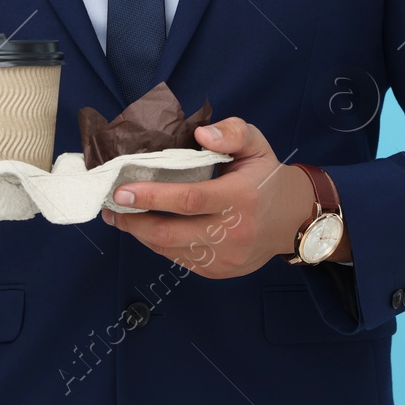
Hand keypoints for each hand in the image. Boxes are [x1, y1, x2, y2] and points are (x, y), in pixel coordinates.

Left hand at [100, 117, 322, 277]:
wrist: (293, 221)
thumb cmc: (266, 177)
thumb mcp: (257, 144)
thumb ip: (232, 132)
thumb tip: (201, 135)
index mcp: (241, 198)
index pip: (189, 199)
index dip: (151, 195)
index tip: (121, 190)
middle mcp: (233, 233)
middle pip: (171, 233)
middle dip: (134, 221)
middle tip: (111, 206)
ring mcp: (226, 258)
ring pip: (170, 250)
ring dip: (140, 234)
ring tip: (120, 216)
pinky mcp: (219, 272)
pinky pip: (179, 260)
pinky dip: (158, 244)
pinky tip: (146, 228)